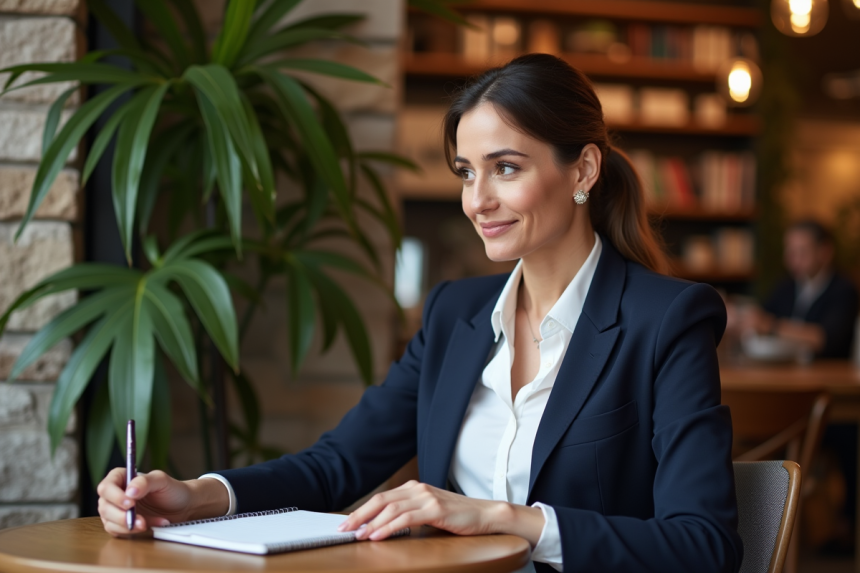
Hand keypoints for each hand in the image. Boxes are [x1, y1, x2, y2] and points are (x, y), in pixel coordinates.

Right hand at [97, 468, 223, 536]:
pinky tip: (150, 526)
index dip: (115, 496)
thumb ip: (145, 482)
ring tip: (147, 524)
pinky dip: (133, 532)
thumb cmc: (172, 490)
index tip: (130, 503)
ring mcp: (116, 511)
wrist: (183, 507)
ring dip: (128, 526)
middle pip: (105, 507)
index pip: (106, 487)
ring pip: (109, 522)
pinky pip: (118, 532)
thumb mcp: (162, 480)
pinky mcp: (121, 525)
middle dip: (121, 516)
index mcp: (121, 478)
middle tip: (140, 519)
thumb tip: (129, 491)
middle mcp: (115, 495)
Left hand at [336, 480, 543, 544]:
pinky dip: (388, 526)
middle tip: (343, 529)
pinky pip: (406, 517)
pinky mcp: (435, 508)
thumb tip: (382, 527)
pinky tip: (378, 535)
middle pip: (381, 500)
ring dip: (371, 523)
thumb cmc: (457, 517)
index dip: (362, 510)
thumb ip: (409, 514)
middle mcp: (418, 488)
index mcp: (414, 487)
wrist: (485, 514)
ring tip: (358, 535)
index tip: (347, 523)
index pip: (381, 497)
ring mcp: (426, 496)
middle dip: (359, 515)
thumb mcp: (429, 512)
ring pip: (390, 508)